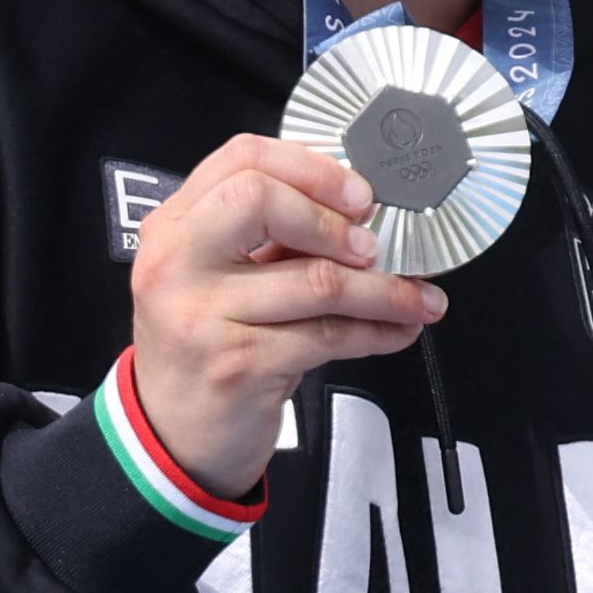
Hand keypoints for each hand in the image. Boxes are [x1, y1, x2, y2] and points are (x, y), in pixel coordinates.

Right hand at [128, 135, 444, 497]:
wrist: (173, 433)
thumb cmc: (208, 345)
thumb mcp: (221, 277)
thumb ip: (272, 236)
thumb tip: (361, 212)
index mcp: (174, 226)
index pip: (241, 158)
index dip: (311, 168)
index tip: (359, 195)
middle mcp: (176, 263)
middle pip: (259, 200)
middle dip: (334, 221)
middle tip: (374, 247)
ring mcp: (202, 314)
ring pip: (317, 279)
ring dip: (385, 290)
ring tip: (418, 298)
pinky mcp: (238, 364)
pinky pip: (330, 335)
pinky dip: (378, 331)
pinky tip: (398, 330)